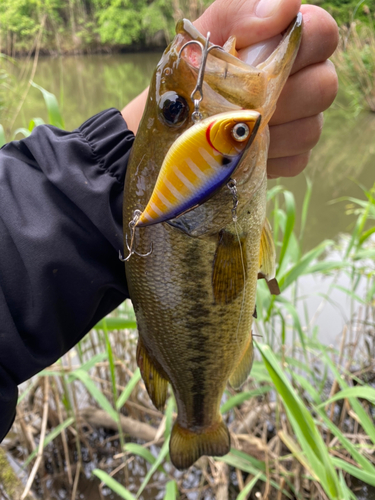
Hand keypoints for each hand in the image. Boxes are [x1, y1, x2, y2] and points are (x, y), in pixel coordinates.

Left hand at [122, 0, 338, 178]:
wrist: (171, 126)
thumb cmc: (188, 75)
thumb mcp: (202, 39)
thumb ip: (239, 13)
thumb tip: (287, 6)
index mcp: (286, 42)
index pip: (323, 34)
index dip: (302, 46)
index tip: (262, 61)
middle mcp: (304, 79)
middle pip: (324, 86)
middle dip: (281, 97)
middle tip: (241, 102)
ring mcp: (302, 121)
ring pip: (311, 128)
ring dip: (270, 132)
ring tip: (234, 129)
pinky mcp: (291, 156)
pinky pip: (296, 161)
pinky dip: (268, 159)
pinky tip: (242, 152)